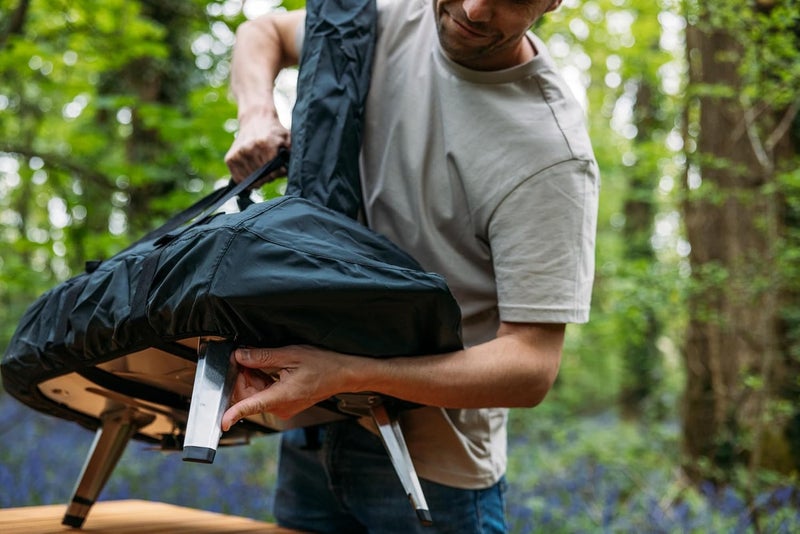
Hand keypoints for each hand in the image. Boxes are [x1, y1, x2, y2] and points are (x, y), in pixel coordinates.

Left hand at [221, 345, 356, 430]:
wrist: (343, 375)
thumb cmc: (324, 365)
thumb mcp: (291, 355)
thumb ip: (263, 357)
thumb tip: (240, 356)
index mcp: (282, 396)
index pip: (252, 407)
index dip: (234, 414)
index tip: (222, 422)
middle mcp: (281, 407)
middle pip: (248, 397)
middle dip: (242, 377)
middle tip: (246, 357)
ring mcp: (283, 408)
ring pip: (255, 395)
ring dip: (252, 378)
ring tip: (260, 360)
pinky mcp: (285, 405)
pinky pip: (265, 395)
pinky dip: (261, 382)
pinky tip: (266, 368)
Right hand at [224, 110, 289, 183]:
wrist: (255, 119)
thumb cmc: (274, 132)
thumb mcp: (287, 138)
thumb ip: (291, 154)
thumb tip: (288, 171)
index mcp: (265, 144)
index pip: (272, 171)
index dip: (277, 173)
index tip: (280, 169)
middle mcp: (249, 149)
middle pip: (261, 177)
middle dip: (268, 177)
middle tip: (271, 169)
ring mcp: (238, 154)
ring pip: (250, 180)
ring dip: (257, 179)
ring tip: (262, 169)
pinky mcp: (230, 158)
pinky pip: (238, 178)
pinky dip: (246, 180)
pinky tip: (252, 172)